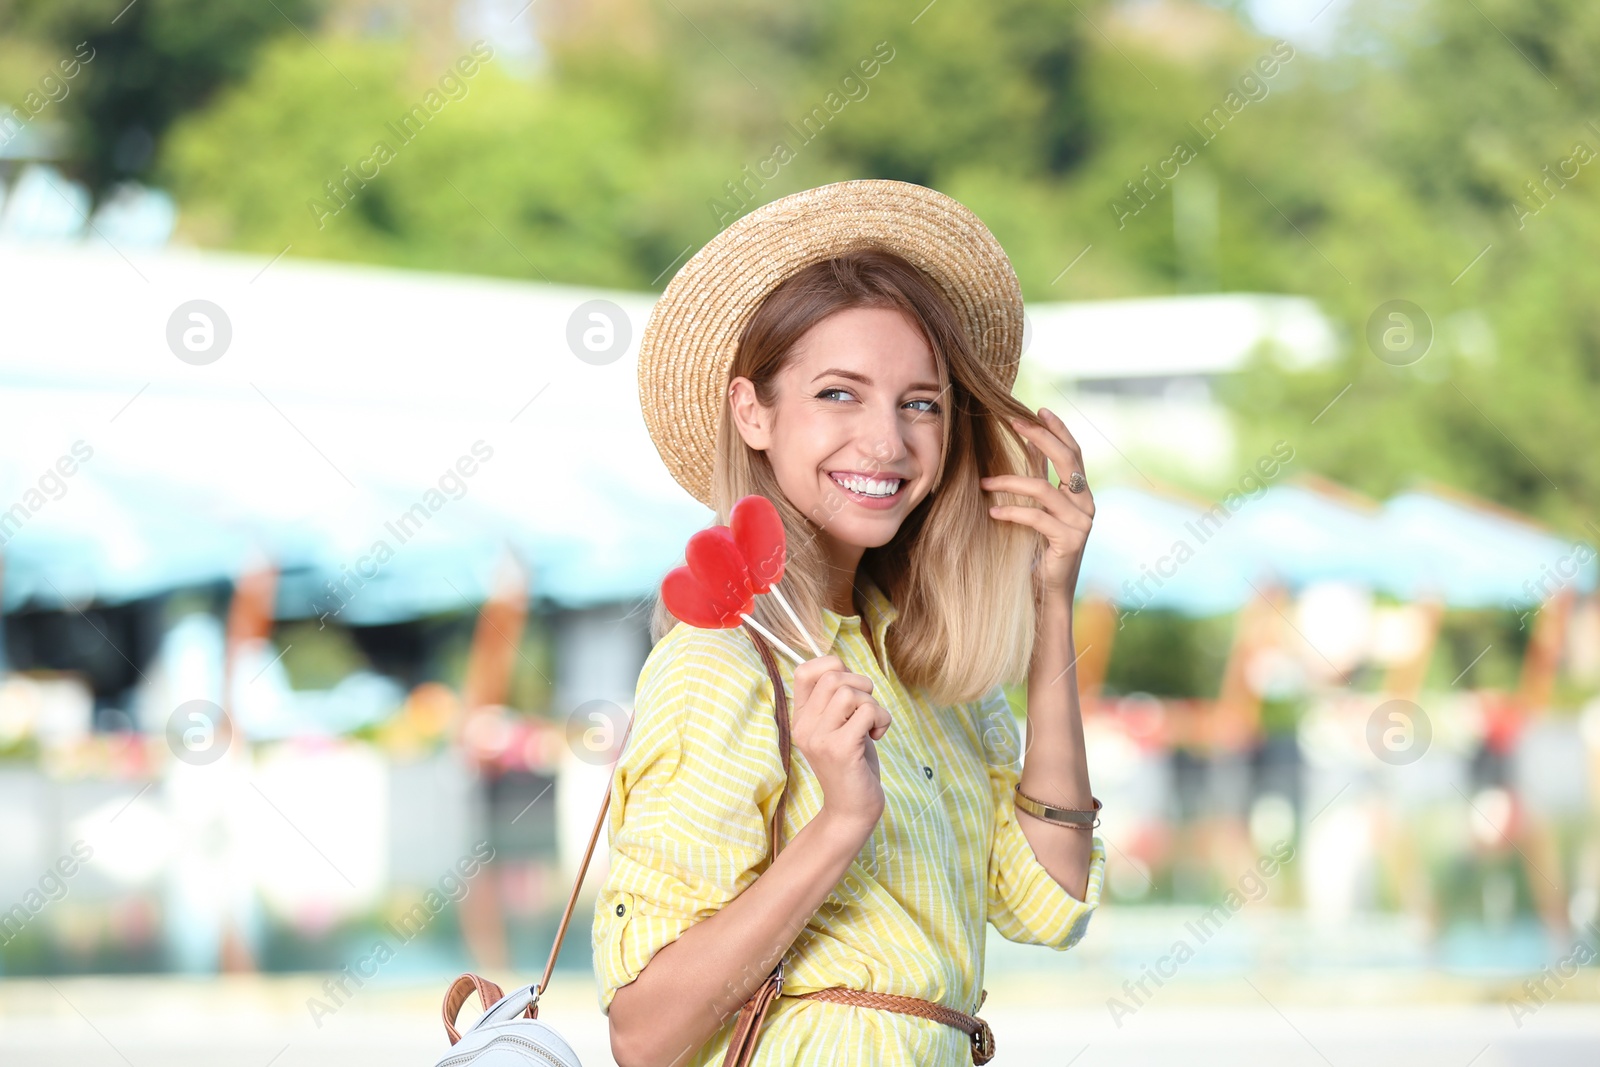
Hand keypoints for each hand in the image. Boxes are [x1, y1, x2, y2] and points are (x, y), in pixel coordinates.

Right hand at [789, 654, 891, 843]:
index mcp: (801, 718)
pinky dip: (882, 719)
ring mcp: (819, 738)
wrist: (851, 811)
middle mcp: (803, 726)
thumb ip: (837, 700)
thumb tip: (846, 666)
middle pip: (833, 677)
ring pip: (851, 692)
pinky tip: (877, 736)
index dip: (833, 666)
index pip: (804, 671)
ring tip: (873, 726)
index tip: (850, 688)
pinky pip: (867, 712)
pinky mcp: (840, 749)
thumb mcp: (839, 727)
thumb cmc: (852, 765)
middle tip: (867, 711)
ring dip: (873, 705)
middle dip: (862, 685)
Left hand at [979, 406, 1093, 598]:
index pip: (1073, 452)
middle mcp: (1087, 505)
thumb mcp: (1039, 507)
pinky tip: (993, 511)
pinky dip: (1011, 512)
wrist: (1047, 592)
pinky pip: (1037, 518)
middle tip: (1013, 421)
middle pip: (1066, 460)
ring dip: (1009, 481)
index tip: (1038, 409)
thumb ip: (1040, 476)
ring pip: (1044, 489)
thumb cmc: (1039, 549)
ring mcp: (1081, 524)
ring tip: (984, 482)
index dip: (1058, 429)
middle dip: (1040, 436)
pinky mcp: (1070, 542)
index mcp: (1082, 494)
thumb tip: (1029, 440)